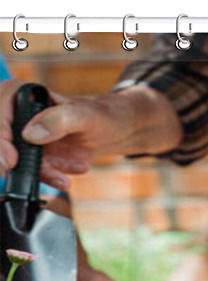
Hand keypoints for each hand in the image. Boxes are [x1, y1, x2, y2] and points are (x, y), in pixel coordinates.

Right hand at [0, 81, 181, 189]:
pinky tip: (75, 171)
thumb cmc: (99, 117)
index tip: (12, 160)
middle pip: (3, 142)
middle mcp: (16, 114)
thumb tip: (30, 135)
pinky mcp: (33, 154)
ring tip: (79, 167)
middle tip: (47, 176)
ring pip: (19, 161)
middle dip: (21, 163)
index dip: (1, 138)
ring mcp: (23, 135)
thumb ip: (58, 121)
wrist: (112, 131)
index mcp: (20, 93)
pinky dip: (53, 175)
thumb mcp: (84, 116)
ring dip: (46, 171)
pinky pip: (34, 170)